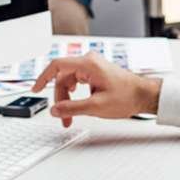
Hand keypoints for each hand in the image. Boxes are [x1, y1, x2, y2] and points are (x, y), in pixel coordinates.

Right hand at [33, 53, 161, 127]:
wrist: (144, 95)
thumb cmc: (127, 96)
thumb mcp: (96, 106)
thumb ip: (72, 108)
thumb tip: (54, 110)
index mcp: (88, 64)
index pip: (57, 65)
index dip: (43, 77)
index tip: (35, 89)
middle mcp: (89, 61)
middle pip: (62, 78)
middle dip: (61, 99)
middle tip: (63, 117)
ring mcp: (93, 66)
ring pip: (69, 81)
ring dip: (67, 98)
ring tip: (71, 116)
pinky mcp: (96, 72)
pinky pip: (77, 81)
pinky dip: (75, 94)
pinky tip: (78, 106)